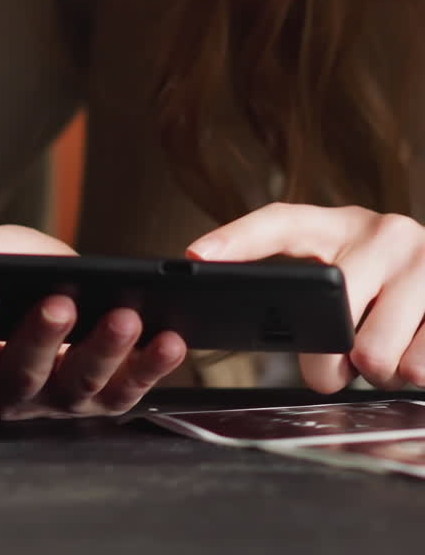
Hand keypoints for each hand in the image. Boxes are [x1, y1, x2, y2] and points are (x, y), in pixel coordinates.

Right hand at [0, 225, 186, 419]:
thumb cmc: (14, 272)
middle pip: (21, 374)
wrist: (66, 284)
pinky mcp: (108, 399)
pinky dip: (152, 366)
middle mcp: (9, 393)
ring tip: (123, 314)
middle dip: (41, 338)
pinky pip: (132, 391)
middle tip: (59, 302)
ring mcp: (60, 401)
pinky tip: (170, 337)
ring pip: (80, 386)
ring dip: (104, 351)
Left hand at [187, 202, 424, 392]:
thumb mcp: (354, 267)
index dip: (235, 238)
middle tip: (347, 360)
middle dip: (331, 364)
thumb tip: (263, 325)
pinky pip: (419, 369)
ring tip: (389, 349)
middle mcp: (384, 233)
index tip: (195, 258)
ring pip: (375, 356)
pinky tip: (419, 347)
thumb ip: (313, 289)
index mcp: (343, 225)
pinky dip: (415, 375)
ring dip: (380, 372)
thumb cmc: (394, 283)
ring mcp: (423, 262)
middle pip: (330, 322)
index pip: (281, 222)